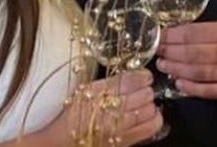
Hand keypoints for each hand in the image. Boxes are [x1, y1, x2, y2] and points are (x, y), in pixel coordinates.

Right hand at [39, 70, 162, 145]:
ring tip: (147, 102)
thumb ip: (105, 83)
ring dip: (150, 104)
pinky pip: (148, 128)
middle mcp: (107, 108)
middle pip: (141, 94)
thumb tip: (129, 75)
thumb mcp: (83, 91)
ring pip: (147, 110)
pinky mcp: (123, 141)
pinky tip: (152, 115)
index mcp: (96, 92)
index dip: (141, 76)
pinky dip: (155, 119)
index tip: (145, 75)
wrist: (62, 141)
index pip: (128, 80)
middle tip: (146, 88)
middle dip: (147, 89)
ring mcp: (117, 127)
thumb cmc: (72, 115)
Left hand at [156, 21, 216, 98]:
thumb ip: (210, 29)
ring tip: (164, 66)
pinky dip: (193, 88)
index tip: (160, 35)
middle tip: (157, 51)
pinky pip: (211, 90)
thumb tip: (179, 33)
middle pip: (195, 53)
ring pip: (200, 72)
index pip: (196, 33)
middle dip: (172, 52)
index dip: (175, 35)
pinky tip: (179, 83)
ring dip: (178, 69)